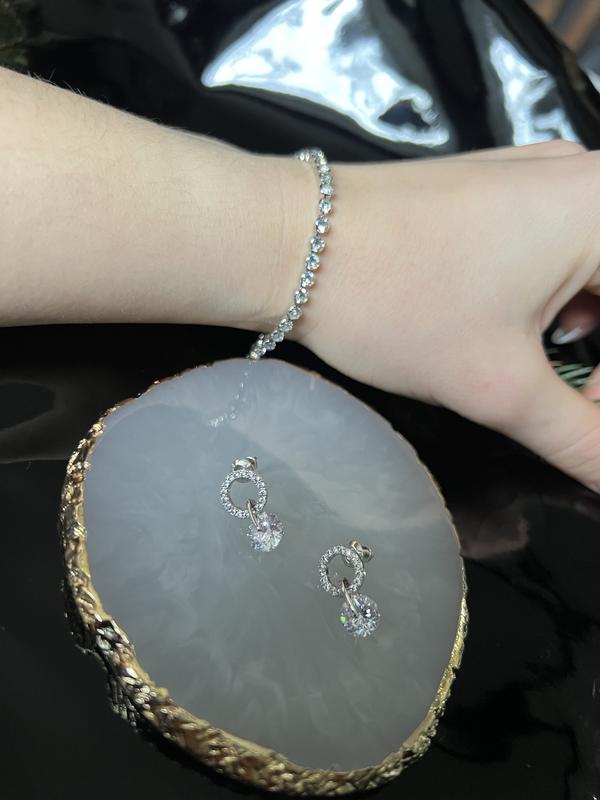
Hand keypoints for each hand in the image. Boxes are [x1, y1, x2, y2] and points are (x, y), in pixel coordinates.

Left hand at [274, 142, 599, 490]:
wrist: (290, 240)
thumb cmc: (395, 301)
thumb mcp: (499, 385)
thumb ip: (580, 439)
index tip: (585, 424)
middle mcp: (584, 177)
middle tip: (568, 406)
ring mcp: (538, 176)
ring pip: (595, 272)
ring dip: (582, 333)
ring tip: (530, 365)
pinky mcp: (499, 188)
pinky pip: (558, 248)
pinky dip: (551, 300)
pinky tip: (508, 325)